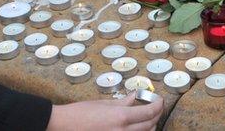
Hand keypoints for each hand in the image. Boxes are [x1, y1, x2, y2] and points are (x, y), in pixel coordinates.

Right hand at [47, 93, 163, 130]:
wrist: (65, 125)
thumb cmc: (81, 112)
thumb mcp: (103, 104)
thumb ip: (123, 102)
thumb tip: (136, 97)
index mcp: (121, 117)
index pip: (149, 112)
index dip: (158, 105)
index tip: (159, 100)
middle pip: (150, 125)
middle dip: (156, 115)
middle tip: (155, 107)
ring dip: (150, 125)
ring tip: (147, 117)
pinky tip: (136, 127)